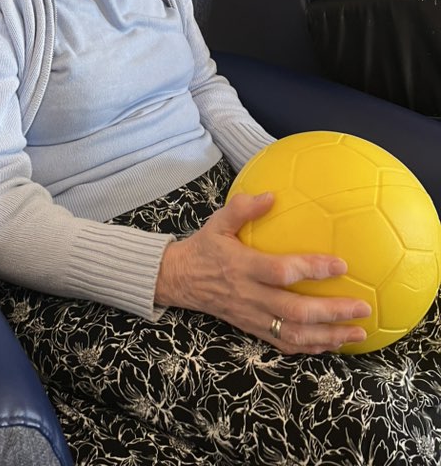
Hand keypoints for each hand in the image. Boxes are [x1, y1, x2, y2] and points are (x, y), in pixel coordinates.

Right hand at [154, 191, 370, 354]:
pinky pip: (285, 344)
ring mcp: (253, 317)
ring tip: (358, 332)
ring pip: (295, 334)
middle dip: (332, 312)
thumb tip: (272, 195)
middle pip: (296, 311)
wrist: (180, 280)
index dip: (312, 270)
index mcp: (243, 267)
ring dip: (329, 335)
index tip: (341, 265)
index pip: (281, 272)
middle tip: (363, 307)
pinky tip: (333, 343)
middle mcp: (251, 296)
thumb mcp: (217, 222)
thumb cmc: (204, 248)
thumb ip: (243, 208)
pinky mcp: (253, 330)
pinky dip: (311, 347)